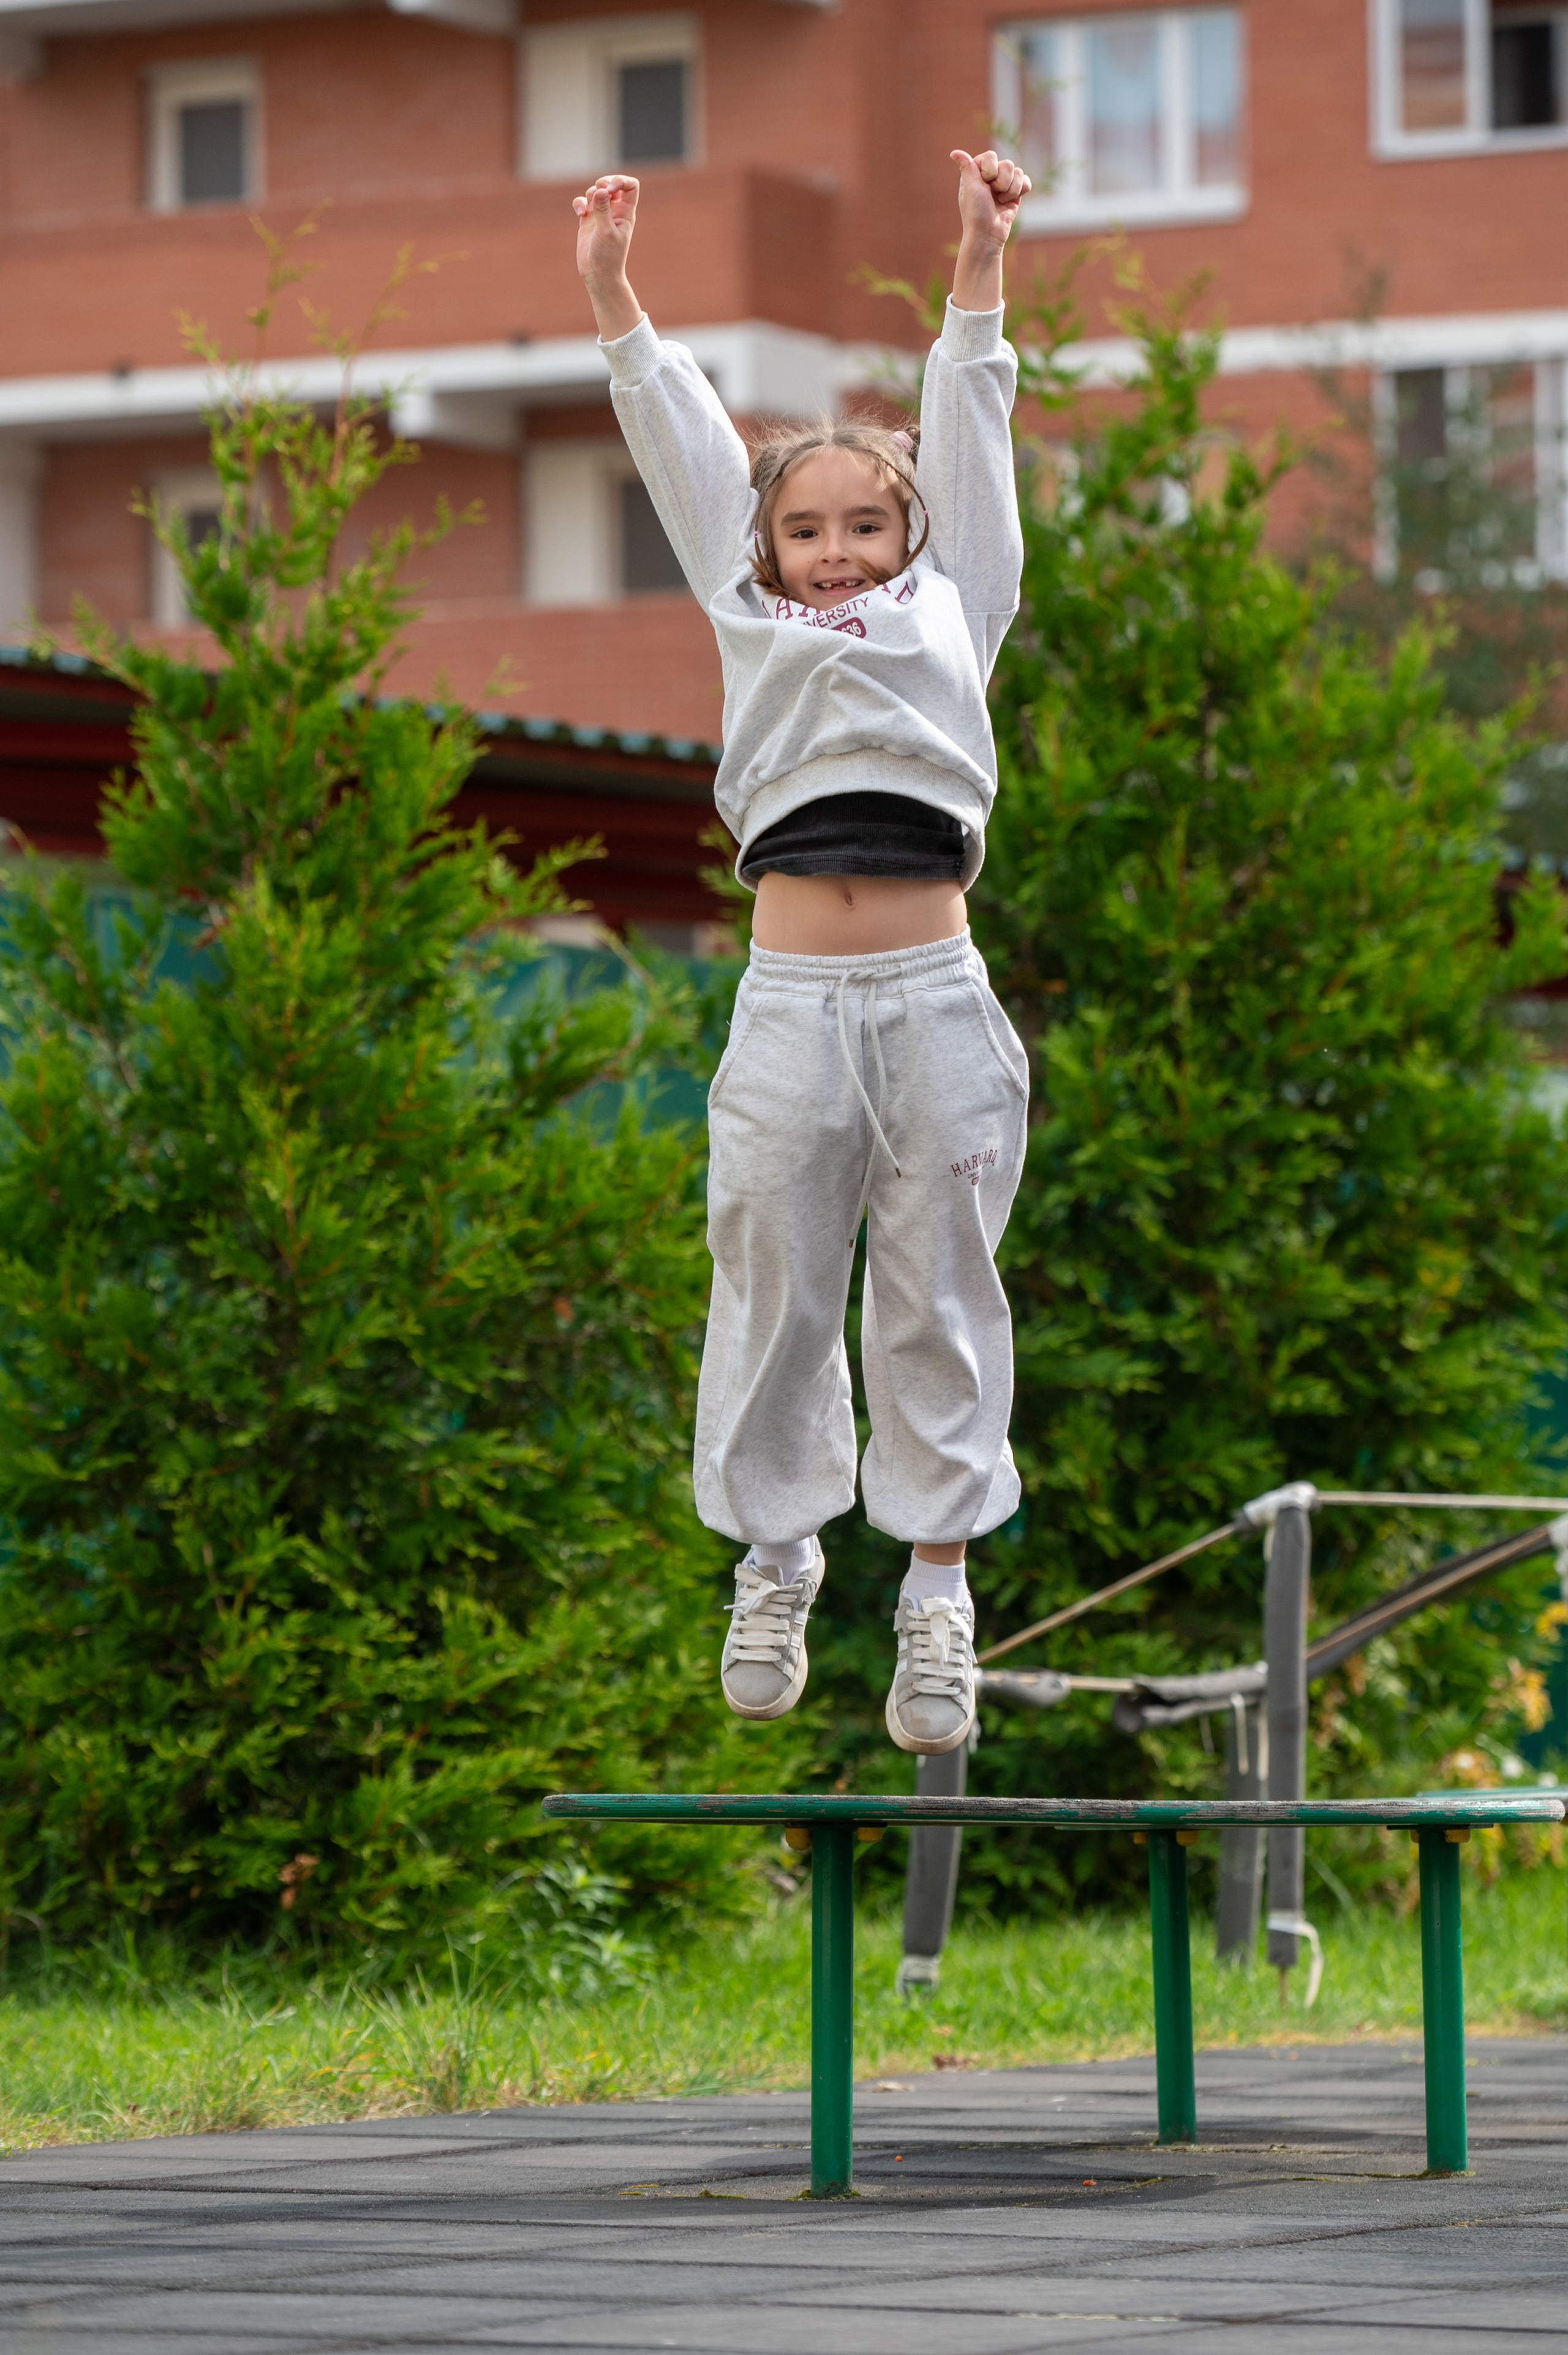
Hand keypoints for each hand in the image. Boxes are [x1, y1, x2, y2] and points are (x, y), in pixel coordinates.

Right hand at [572, 174, 642, 340]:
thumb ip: (603, 210)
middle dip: (603, 183)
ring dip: (590, 195)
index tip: (611, 190)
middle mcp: (614, 211)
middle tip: (599, 192)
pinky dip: (579, 204)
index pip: (630, 186)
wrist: (598, 275)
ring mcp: (600, 215)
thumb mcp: (607, 232)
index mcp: (626, 212)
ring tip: (587, 211)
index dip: (621, 181)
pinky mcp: (587, 220)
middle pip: (611, 184)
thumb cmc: (608, 257)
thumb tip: (601, 190)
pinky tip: (580, 214)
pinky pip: (582, 203)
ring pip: (595, 192)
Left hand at [948, 149, 1030, 312]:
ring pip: (1017, 173)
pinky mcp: (1015, 192)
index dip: (990, 171)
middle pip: (1007, 164)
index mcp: (976, 170)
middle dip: (1001, 183)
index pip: (991, 156)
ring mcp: (1004, 183)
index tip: (983, 186)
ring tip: (1000, 202)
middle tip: (992, 197)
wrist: (988, 235)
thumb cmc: (976, 213)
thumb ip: (966, 167)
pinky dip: (1021, 191)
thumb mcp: (970, 188)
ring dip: (1010, 191)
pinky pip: (1026, 181)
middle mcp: (990, 174)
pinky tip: (1011, 201)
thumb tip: (954, 152)